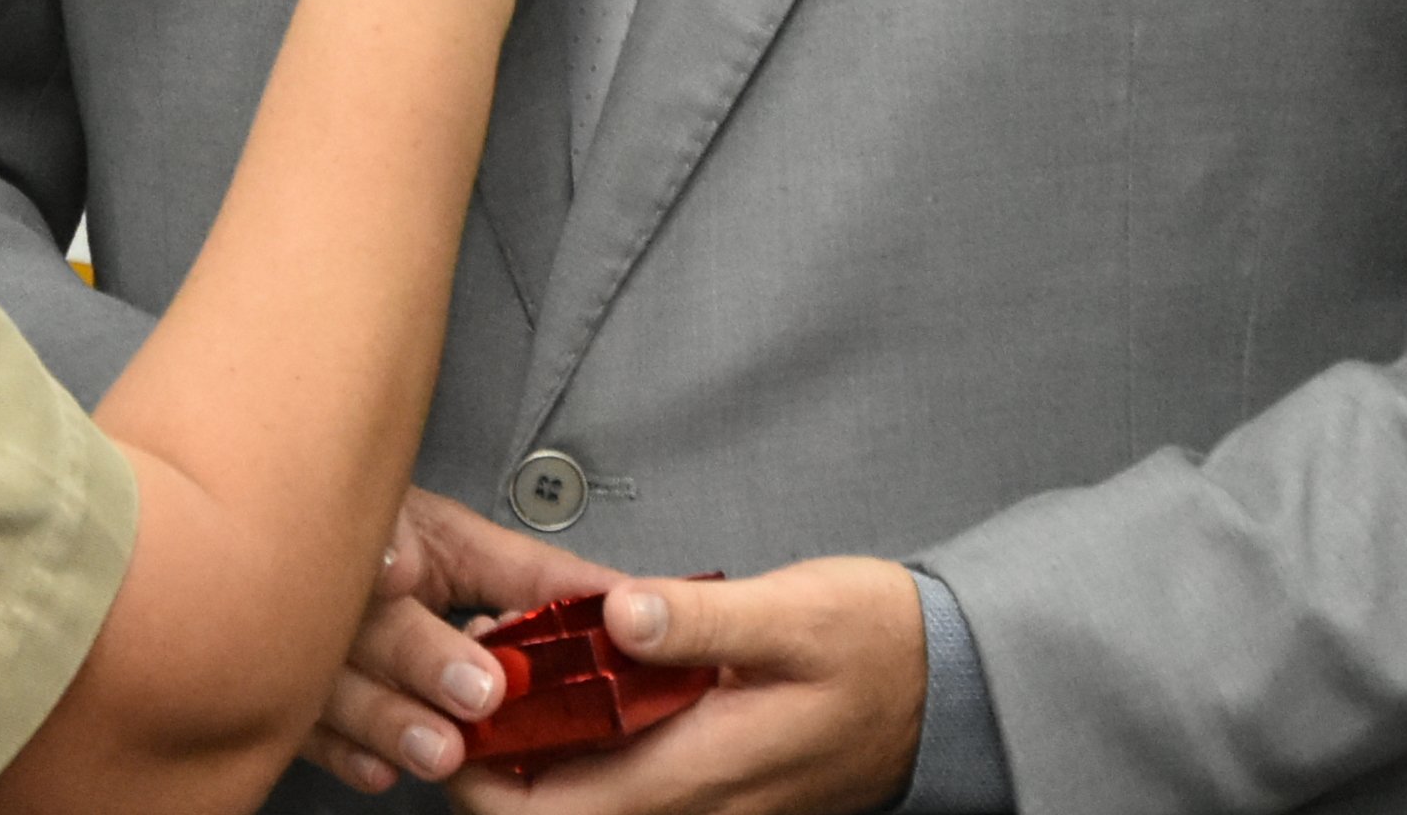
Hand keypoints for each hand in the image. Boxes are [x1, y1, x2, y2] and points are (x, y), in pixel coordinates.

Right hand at [304, 490, 627, 792]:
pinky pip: (306, 732)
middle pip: (361, 623)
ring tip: (440, 750)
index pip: (376, 542)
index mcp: (378, 533)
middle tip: (480, 691)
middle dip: (419, 657)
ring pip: (328, 687)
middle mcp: (331, 589)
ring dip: (385, 720)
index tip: (404, 575)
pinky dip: (343, 754)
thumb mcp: (467, 547)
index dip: (384, 559)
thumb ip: (540, 580)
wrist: (315, 549)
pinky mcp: (287, 698)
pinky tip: (379, 771)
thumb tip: (624, 598)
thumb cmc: (394, 546)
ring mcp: (300, 648)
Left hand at [447, 559, 927, 814]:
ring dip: (535, 745)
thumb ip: (699, 619)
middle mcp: (690, 806)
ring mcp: (701, 804)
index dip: (477, 771)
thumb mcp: (791, 612)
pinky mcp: (711, 788)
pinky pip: (621, 783)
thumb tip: (616, 612)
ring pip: (581, 801)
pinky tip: (578, 675)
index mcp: (694, 772)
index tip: (460, 700)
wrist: (946, 685)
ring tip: (521, 659)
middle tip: (481, 666)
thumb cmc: (876, 646)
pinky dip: (580, 740)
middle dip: (494, 752)